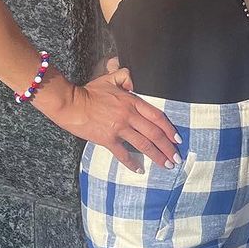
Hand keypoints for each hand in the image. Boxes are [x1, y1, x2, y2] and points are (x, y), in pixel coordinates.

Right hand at [53, 61, 178, 171]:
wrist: (70, 103)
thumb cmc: (89, 91)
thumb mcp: (110, 78)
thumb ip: (125, 76)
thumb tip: (134, 82)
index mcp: (132, 101)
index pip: (157, 116)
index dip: (169, 129)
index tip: (177, 139)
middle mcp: (129, 116)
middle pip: (154, 133)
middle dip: (168, 147)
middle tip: (176, 158)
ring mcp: (119, 129)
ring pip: (143, 144)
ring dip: (157, 156)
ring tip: (167, 165)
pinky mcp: (107, 139)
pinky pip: (123, 154)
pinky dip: (132, 163)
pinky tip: (139, 170)